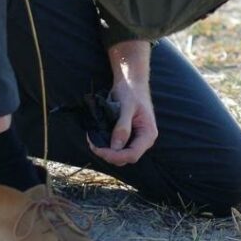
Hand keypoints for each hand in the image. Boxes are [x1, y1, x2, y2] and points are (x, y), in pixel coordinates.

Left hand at [87, 40, 156, 165]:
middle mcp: (143, 140)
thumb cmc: (131, 92)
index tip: (98, 148)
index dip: (114, 156)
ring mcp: (136, 139)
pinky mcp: (128, 137)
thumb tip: (116, 147)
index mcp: (148, 134)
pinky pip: (116, 147)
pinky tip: (96, 137)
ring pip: (119, 155)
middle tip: (92, 143)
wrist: (131, 82)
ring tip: (93, 140)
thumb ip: (122, 127)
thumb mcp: (126, 107)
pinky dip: (105, 145)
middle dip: (108, 154)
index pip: (132, 155)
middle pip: (125, 158)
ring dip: (105, 151)